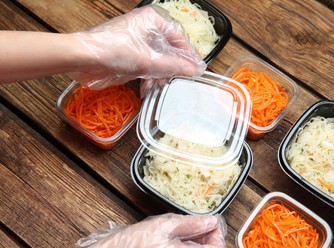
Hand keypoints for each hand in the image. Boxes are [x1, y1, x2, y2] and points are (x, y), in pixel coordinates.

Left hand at [70, 5, 205, 89]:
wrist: (84, 59)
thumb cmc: (114, 51)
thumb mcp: (149, 61)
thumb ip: (174, 66)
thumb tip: (195, 70)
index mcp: (154, 20)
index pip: (180, 36)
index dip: (189, 55)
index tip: (196, 70)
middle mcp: (148, 28)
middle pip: (170, 49)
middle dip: (172, 68)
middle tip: (177, 81)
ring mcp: (139, 41)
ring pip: (159, 59)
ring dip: (160, 75)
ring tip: (159, 86)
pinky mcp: (131, 53)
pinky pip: (148, 65)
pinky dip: (149, 76)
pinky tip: (148, 87)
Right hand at [72, 213, 226, 247]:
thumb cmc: (136, 243)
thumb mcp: (165, 226)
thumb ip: (192, 224)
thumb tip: (212, 221)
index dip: (218, 233)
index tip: (210, 220)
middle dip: (208, 234)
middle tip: (197, 220)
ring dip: (199, 238)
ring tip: (186, 225)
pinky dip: (189, 244)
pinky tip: (179, 234)